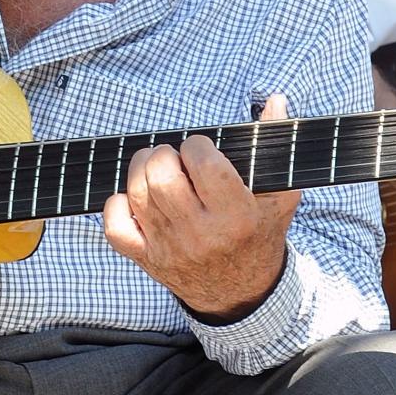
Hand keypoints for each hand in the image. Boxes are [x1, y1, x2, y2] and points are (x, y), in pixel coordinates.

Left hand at [103, 94, 299, 319]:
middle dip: (164, 154)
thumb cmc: (259, 235)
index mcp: (236, 215)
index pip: (204, 165)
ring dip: (140, 170)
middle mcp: (201, 234)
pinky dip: (118, 205)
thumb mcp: (279, 194)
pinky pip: (116, 228)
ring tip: (156, 167)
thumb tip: (274, 100)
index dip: (197, 146)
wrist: (241, 294)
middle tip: (174, 157)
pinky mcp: (148, 259)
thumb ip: (275, 144)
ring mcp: (170, 248)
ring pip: (137, 195)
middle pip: (162, 178)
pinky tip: (136, 198)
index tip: (201, 149)